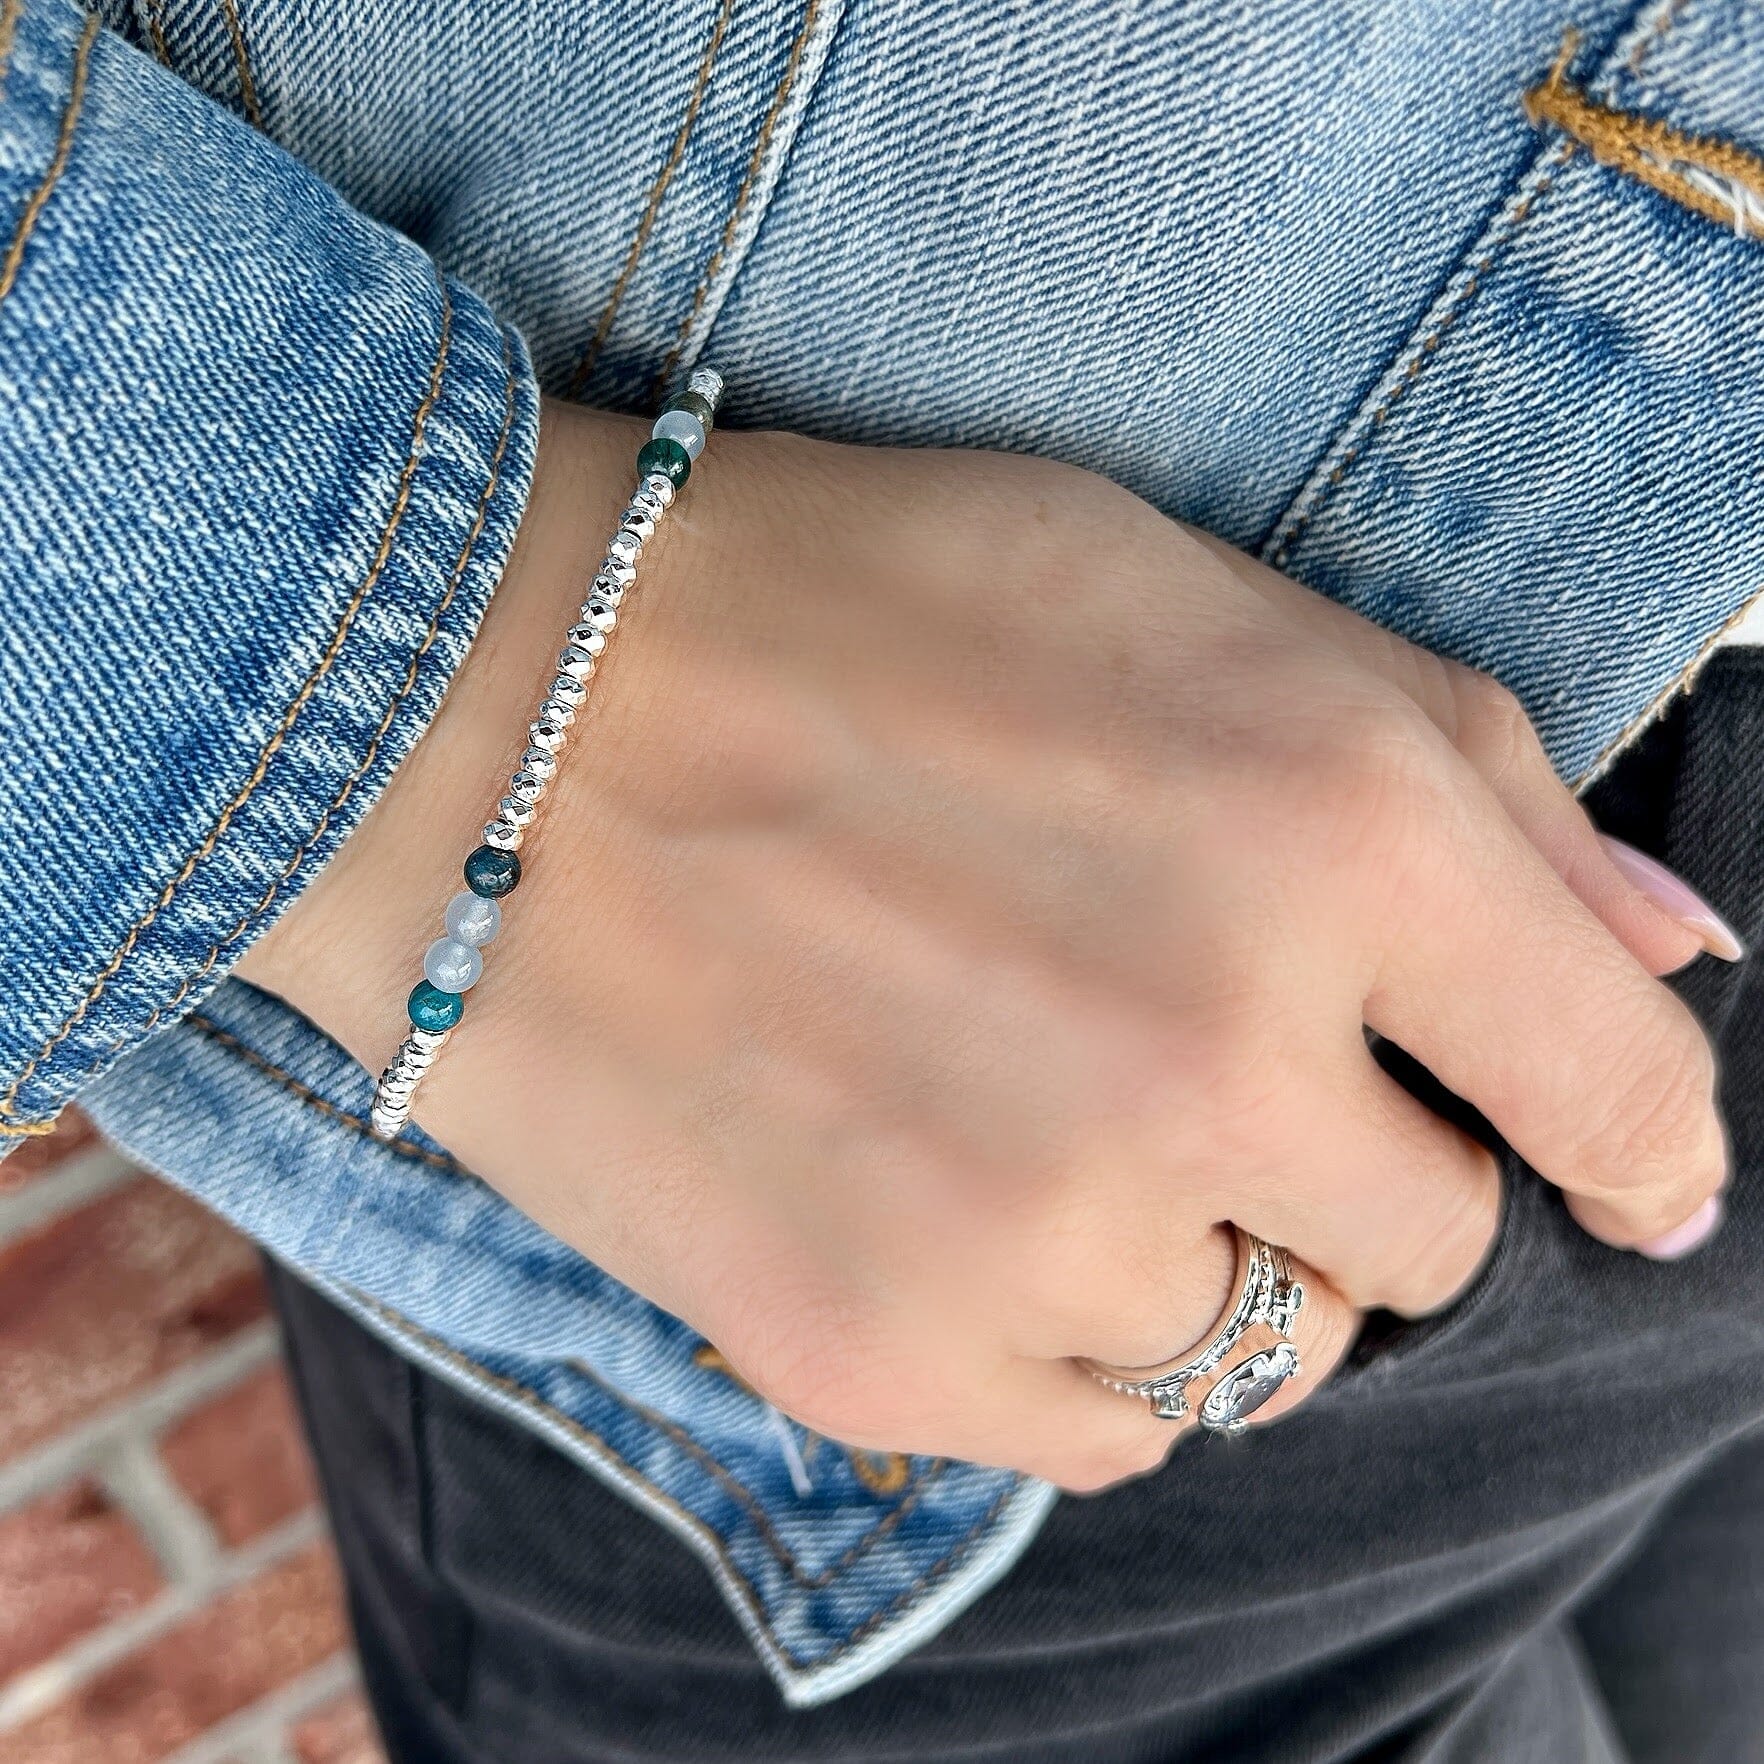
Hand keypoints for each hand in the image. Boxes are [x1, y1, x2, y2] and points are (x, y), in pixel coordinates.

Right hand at [242, 400, 1729, 1490]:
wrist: (493, 709)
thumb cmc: (852, 609)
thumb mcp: (1189, 597)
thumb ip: (1470, 780)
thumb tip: (1675, 959)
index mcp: (1331, 828)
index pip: (1621, 1092)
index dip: (1631, 1134)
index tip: (1602, 1159)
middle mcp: (1211, 1052)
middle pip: (1433, 1248)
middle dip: (1360, 1162)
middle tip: (1205, 1053)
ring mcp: (1035, 1229)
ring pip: (1264, 1355)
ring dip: (1200, 1248)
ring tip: (1039, 1106)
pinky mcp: (876, 1352)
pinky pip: (1105, 1434)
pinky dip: (1077, 1339)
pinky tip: (970, 1202)